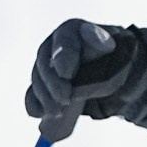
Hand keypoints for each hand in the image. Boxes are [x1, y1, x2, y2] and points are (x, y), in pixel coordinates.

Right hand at [23, 19, 146, 141]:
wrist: (113, 77)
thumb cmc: (113, 59)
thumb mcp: (112, 50)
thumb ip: (100, 42)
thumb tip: (92, 35)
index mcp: (71, 32)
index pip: (63, 44)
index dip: (63, 58)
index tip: (67, 74)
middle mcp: (53, 47)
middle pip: (45, 64)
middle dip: (53, 84)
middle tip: (65, 99)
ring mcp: (45, 68)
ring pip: (38, 82)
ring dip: (45, 98)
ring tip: (58, 111)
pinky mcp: (43, 88)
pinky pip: (32, 96)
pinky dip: (35, 106)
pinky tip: (40, 114)